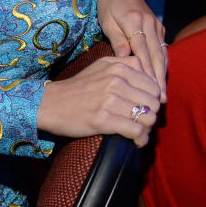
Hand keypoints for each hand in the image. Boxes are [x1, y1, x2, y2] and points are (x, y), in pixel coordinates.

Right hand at [37, 55, 160, 146]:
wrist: (51, 103)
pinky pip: (136, 131)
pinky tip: (138, 141)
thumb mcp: (103, 65)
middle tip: (144, 121)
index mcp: (119, 67)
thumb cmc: (79, 86)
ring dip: (148, 128)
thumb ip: (127, 65)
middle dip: (152, 113)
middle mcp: (117, 81)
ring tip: (140, 131)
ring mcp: (111, 100)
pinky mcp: (104, 120)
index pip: (153, 84)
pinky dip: (141, 139)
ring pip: (148, 117)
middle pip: (153, 101)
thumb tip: (151, 78)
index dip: (154, 98)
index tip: (147, 107)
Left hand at [97, 0, 167, 100]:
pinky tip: (161, 77)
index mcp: (135, 22)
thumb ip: (117, 39)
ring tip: (162, 93)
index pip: (143, 52)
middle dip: (160, 79)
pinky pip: (163, 47)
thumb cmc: (108, 5)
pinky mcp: (158, 26)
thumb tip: (124, 59)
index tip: (150, 91)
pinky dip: (163, 63)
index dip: (148, 73)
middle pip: (158, 55)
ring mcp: (156, 24)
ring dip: (164, 73)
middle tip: (161, 99)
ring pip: (163, 52)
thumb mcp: (107, 21)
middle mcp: (150, 23)